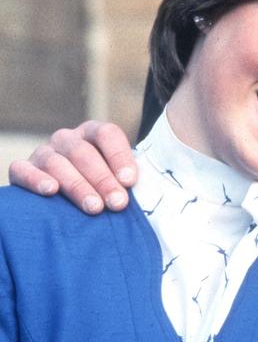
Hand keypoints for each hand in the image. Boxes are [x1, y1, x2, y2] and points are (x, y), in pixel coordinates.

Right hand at [8, 121, 136, 213]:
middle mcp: (67, 139)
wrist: (66, 203)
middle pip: (83, 152)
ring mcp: (44, 153)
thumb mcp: (118, 180)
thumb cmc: (102, 191)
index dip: (119, 156)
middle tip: (118, 203)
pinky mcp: (22, 170)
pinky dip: (35, 179)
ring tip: (94, 207)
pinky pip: (22, 170)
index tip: (130, 181)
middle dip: (103, 179)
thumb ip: (129, 180)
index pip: (107, 134)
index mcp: (93, 134)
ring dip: (77, 185)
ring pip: (57, 163)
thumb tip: (150, 192)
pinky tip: (51, 191)